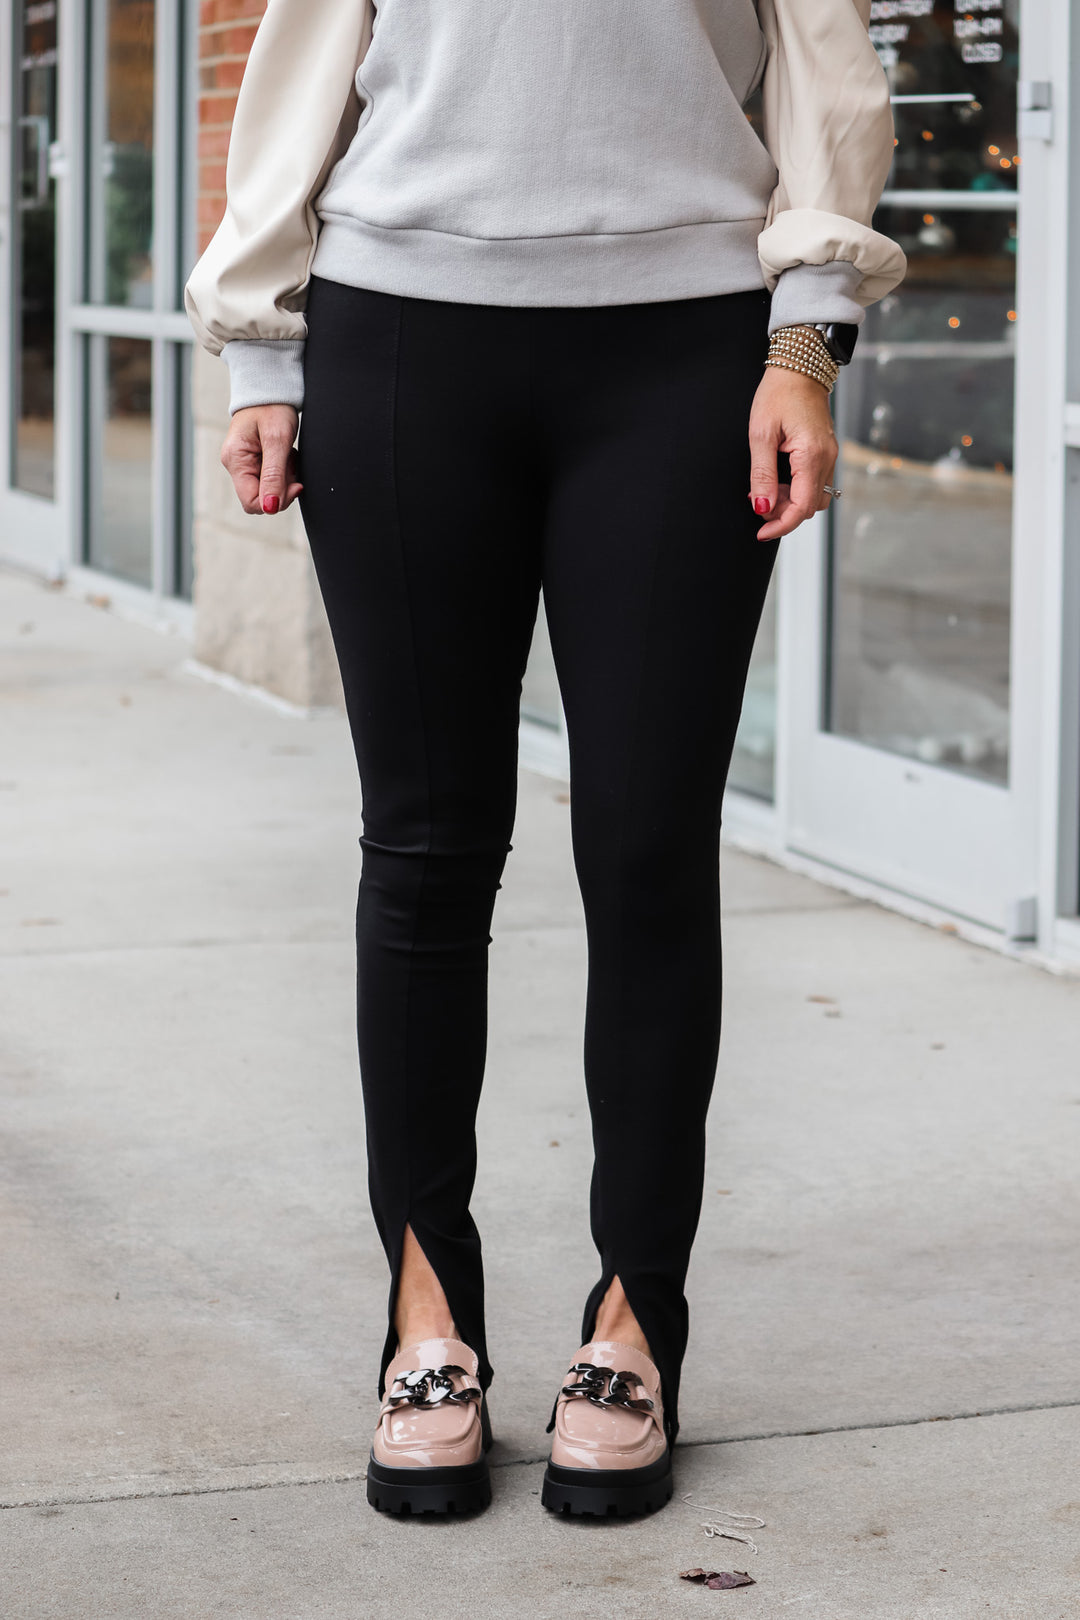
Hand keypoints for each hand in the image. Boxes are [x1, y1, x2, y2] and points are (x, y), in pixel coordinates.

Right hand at [221, 405, 302, 515]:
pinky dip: (282, 471)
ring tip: (288, 455)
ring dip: (284, 478)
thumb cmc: (272, 407)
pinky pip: (270, 478)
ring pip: (268, 489)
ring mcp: (243, 463)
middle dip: (282, 487)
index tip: (296, 484)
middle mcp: (235, 465)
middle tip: (291, 463)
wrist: (270, 387)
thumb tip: (270, 508)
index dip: (276, 501)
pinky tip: (285, 455)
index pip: (252, 502)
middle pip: (261, 497)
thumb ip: (274, 476)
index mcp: (235, 460)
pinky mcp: (252, 461)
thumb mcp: (277, 440)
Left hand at [747, 365, 838, 540]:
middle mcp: (827, 459)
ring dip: (790, 502)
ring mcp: (829, 456)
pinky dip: (797, 489)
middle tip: (758, 500)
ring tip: (766, 488)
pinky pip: (815, 483)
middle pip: (809, 507)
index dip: (780, 525)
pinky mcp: (825, 452)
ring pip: (813, 498)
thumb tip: (762, 507)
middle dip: (783, 513)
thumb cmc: (779, 393)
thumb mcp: (761, 434)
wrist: (799, 366)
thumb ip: (762, 475)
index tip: (760, 531)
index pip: (801, 508)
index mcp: (812, 456)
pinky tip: (779, 479)